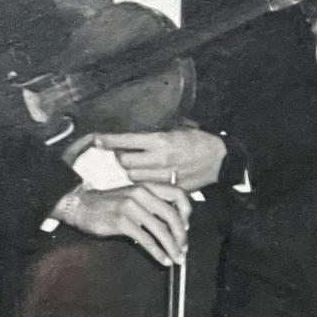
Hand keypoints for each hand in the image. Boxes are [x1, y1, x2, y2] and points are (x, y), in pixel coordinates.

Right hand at [51, 184, 189, 266]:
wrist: (81, 205)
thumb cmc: (108, 204)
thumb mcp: (132, 197)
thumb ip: (152, 204)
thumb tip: (174, 223)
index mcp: (147, 186)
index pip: (178, 194)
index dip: (187, 212)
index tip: (187, 227)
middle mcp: (141, 193)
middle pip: (172, 215)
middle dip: (181, 236)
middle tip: (184, 249)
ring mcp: (131, 206)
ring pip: (160, 230)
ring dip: (172, 247)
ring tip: (177, 258)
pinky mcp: (122, 221)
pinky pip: (146, 239)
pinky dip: (157, 252)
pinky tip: (163, 259)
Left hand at [96, 128, 227, 190]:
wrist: (220, 159)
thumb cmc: (199, 141)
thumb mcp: (178, 129)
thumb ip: (156, 133)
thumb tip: (135, 133)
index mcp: (160, 140)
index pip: (125, 141)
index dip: (108, 140)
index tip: (97, 139)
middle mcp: (160, 159)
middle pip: (125, 162)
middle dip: (121, 158)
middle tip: (124, 153)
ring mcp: (165, 175)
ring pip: (134, 177)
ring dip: (132, 171)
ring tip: (138, 166)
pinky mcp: (170, 188)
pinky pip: (148, 187)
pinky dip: (145, 182)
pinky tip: (150, 176)